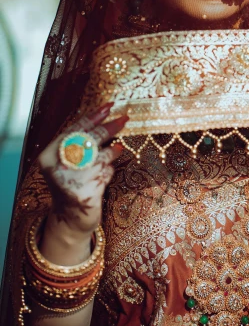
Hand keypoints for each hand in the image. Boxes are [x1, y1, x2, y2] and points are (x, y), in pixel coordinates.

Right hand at [38, 103, 127, 235]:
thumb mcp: (67, 162)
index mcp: (48, 156)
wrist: (70, 220)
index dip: (92, 116)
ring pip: (99, 156)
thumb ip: (77, 143)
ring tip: (117, 149)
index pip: (73, 130)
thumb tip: (103, 117)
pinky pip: (105, 174)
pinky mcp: (85, 194)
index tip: (109, 105)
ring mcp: (71, 182)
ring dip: (111, 151)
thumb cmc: (72, 183)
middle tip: (124, 119)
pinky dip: (109, 171)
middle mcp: (57, 168)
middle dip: (108, 128)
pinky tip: (107, 173)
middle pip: (87, 140)